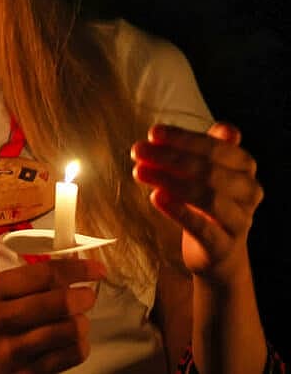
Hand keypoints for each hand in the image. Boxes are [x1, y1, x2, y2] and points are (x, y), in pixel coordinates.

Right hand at [0, 258, 104, 373]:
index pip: (44, 273)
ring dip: (81, 324)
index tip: (96, 268)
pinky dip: (80, 347)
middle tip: (88, 297)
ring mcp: (14, 349)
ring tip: (78, 322)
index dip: (77, 269)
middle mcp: (1, 318)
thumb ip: (26, 287)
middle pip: (58, 300)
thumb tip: (71, 276)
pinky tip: (74, 343)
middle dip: (83, 297)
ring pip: (68, 330)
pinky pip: (68, 356)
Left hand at [131, 122, 262, 282]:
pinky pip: (203, 228)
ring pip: (208, 197)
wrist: (217, 251)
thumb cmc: (203, 200)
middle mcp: (248, 191)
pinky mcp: (224, 246)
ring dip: (170, 181)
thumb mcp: (199, 171)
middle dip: (170, 158)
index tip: (153, 133)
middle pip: (209, 170)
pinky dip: (179, 211)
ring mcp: (239, 220)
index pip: (216, 147)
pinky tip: (156, 198)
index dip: (184, 138)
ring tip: (139, 172)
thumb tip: (161, 134)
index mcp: (243, 166)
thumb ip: (187, 150)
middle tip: (138, 151)